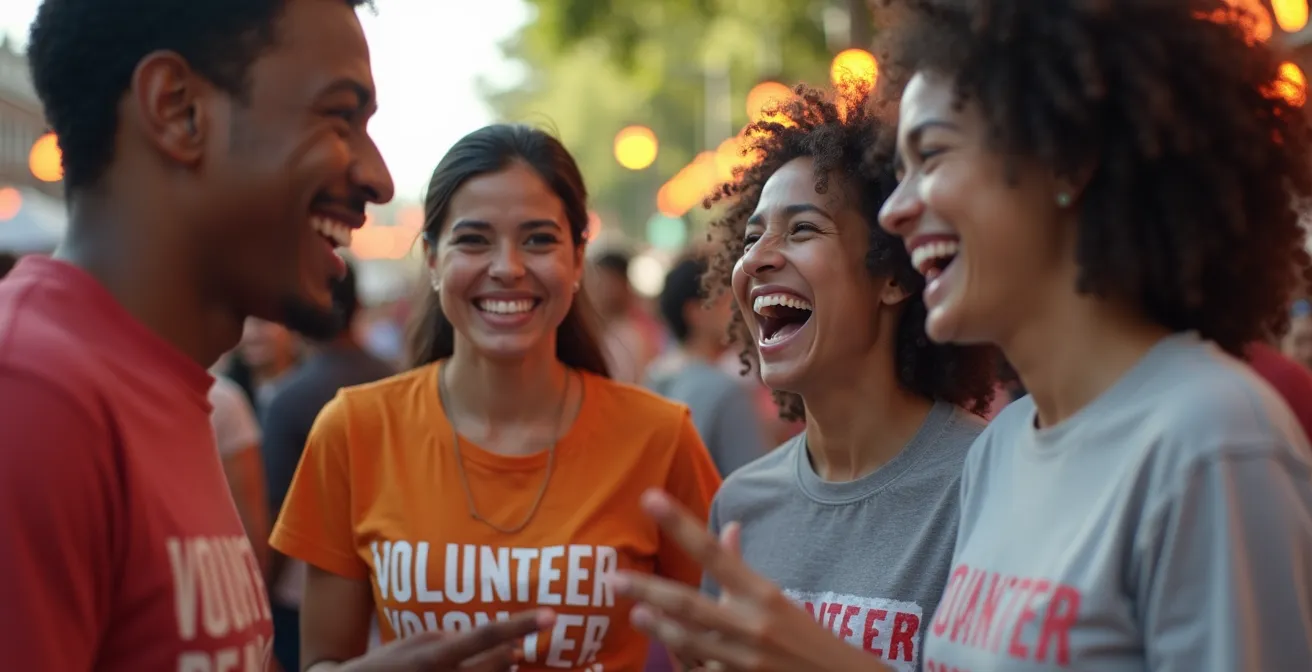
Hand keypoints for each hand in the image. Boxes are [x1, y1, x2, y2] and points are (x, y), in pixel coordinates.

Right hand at [337, 609, 554, 671]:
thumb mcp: (413, 643)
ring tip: (502, 661)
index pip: (485, 634)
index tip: (552, 614)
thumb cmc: (385, 667)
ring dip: (502, 670)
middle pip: (499, 664)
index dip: (521, 624)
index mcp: (433, 655)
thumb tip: (495, 643)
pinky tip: (485, 668)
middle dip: (512, 654)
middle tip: (517, 649)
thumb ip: (449, 639)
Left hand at [611, 490, 889, 671]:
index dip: (680, 524)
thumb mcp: (776, 597)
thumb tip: (730, 527)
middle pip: (689, 604)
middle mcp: (752, 624)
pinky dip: (685, 662)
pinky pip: (701, 671)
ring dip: (659, 628)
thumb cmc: (803, 637)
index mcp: (762, 593)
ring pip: (690, 643)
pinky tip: (670, 653)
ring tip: (635, 614)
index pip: (713, 552)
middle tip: (615, 580)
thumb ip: (742, 567)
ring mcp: (744, 660)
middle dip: (649, 591)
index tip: (649, 498)